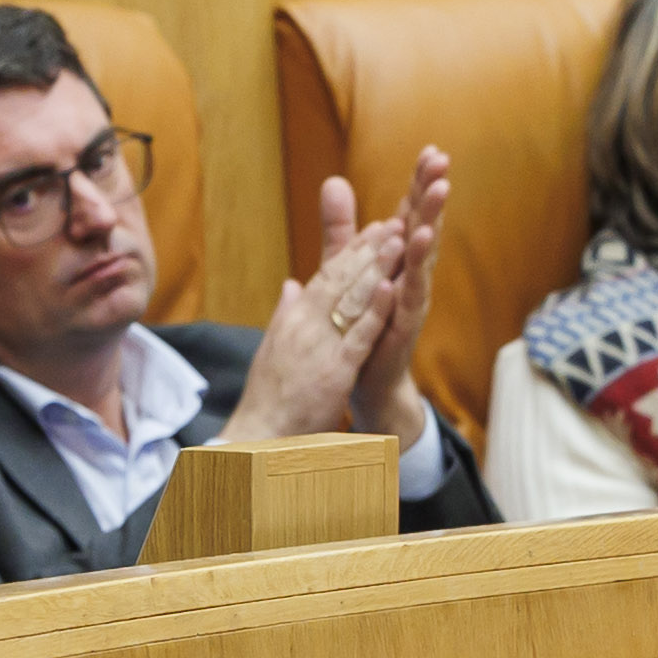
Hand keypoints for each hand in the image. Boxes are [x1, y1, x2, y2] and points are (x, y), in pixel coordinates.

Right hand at [218, 217, 397, 445]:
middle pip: (341, 279)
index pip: (326, 277)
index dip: (352, 251)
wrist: (259, 436)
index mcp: (292, 319)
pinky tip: (390, 286)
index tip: (374, 228)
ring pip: (352, 299)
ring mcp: (319, 347)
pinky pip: (358, 335)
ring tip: (398, 239)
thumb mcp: (274, 349)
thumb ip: (286, 314)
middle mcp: (304, 325)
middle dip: (368, 249)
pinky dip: (375, 310)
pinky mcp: (334, 371)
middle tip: (394, 222)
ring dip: (376, 266)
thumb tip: (291, 286)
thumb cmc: (268, 398)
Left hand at [333, 153, 446, 448]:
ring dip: (430, 224)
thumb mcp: (346, 267)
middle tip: (443, 163)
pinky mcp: (404, 324)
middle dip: (433, 194)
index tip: (431, 151)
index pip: (411, 212)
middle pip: (424, 225)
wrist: (366, 378)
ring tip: (438, 197)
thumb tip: (333, 180)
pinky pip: (409, 295)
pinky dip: (412, 272)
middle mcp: (411, 273)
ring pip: (423, 256)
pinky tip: (414, 249)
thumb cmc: (361, 320)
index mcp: (397, 257)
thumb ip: (342, 228)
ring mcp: (411, 298)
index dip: (419, 183)